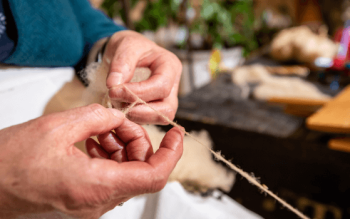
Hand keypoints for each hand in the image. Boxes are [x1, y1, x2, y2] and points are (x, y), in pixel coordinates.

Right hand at [0, 104, 182, 218]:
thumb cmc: (10, 163)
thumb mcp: (58, 127)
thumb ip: (98, 117)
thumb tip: (119, 116)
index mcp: (97, 186)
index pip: (155, 175)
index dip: (172, 153)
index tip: (176, 134)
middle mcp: (98, 201)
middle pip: (142, 169)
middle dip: (137, 140)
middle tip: (119, 121)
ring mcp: (91, 203)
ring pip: (127, 172)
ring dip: (122, 147)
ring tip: (101, 129)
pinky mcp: (84, 199)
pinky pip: (110, 176)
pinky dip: (110, 156)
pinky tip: (93, 140)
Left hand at [104, 30, 181, 124]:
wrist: (127, 52)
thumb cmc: (130, 46)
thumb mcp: (125, 45)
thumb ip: (121, 64)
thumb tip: (114, 85)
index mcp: (170, 65)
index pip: (161, 86)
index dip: (138, 93)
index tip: (113, 91)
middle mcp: (173, 84)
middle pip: (167, 108)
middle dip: (140, 111)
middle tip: (116, 104)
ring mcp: (167, 98)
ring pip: (160, 118)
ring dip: (137, 116)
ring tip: (117, 104)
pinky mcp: (157, 108)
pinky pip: (150, 120)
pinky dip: (134, 118)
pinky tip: (120, 107)